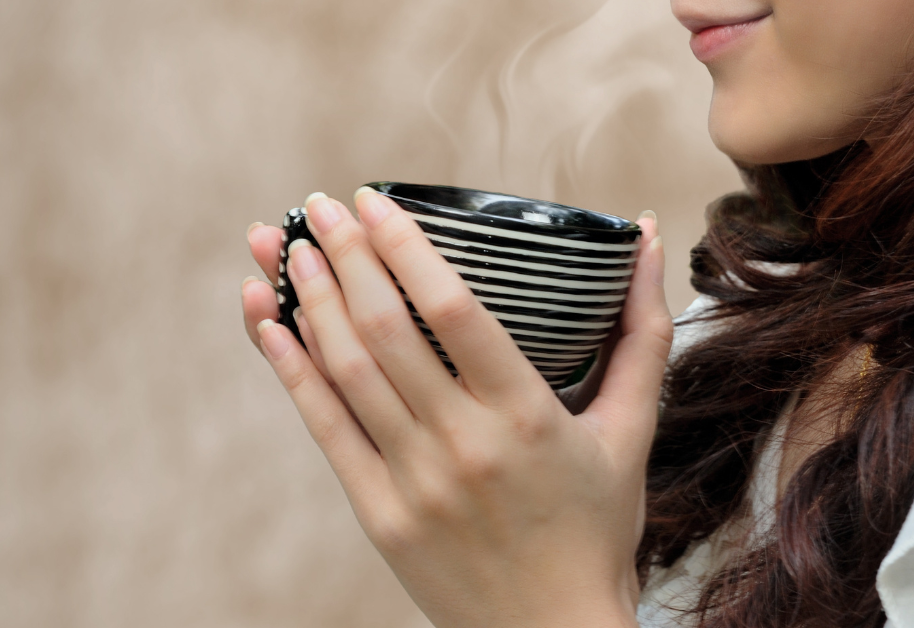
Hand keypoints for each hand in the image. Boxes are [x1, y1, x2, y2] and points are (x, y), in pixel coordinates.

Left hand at [241, 189, 671, 627]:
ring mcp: (413, 482)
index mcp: (527, 416)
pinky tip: (266, 322)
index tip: (373, 199)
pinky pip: (324, 428)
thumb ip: (640, 331)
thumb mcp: (631, 430)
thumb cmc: (597, 527)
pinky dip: (291, 370)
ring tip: (281, 245)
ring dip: (307, 300)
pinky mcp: (379, 514)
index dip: (403, 247)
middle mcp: (463, 445)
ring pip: (345, 372)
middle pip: (384, 330)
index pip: (451, 310)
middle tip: (316, 204)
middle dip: (343, 255)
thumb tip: (646, 234)